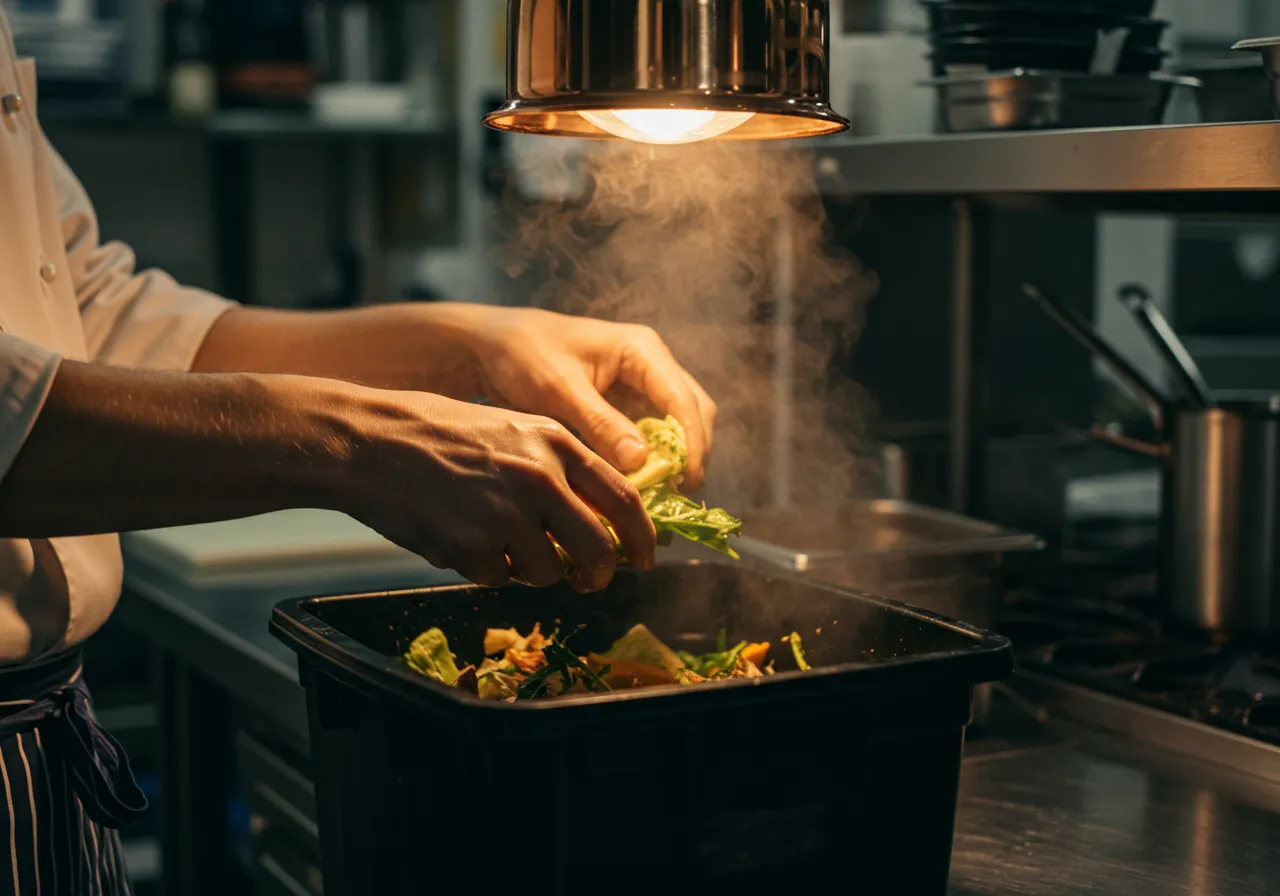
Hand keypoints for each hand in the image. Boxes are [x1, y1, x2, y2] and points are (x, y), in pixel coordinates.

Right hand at [341, 388, 656, 590]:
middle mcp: (540, 478)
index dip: (642, 539)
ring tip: (492, 535)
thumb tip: (600, 520)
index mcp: (555, 443)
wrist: (371, 443)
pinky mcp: (473, 548)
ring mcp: (506, 515)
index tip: (645, 559)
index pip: (624, 499)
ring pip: (547, 573)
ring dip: (528, 568)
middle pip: (598, 552)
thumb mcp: (513, 429)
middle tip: (588, 580)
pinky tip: (457, 533)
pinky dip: (483, 568)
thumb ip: (559, 469)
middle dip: (598, 575)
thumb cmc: (439, 433)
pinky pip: (497, 579)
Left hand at [441, 306, 716, 488]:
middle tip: (676, 496)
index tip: (687, 482)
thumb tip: (642, 461)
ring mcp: (640, 387)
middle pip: (692, 412)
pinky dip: (651, 463)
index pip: (683, 399)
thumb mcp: (558, 388)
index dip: (693, 443)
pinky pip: (651, 438)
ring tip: (660, 498)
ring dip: (673, 461)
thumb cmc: (523, 355)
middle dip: (690, 454)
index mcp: (641, 350)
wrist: (491, 348)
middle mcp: (650, 366)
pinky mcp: (625, 408)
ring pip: (676, 428)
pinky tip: (639, 489)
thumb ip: (600, 423)